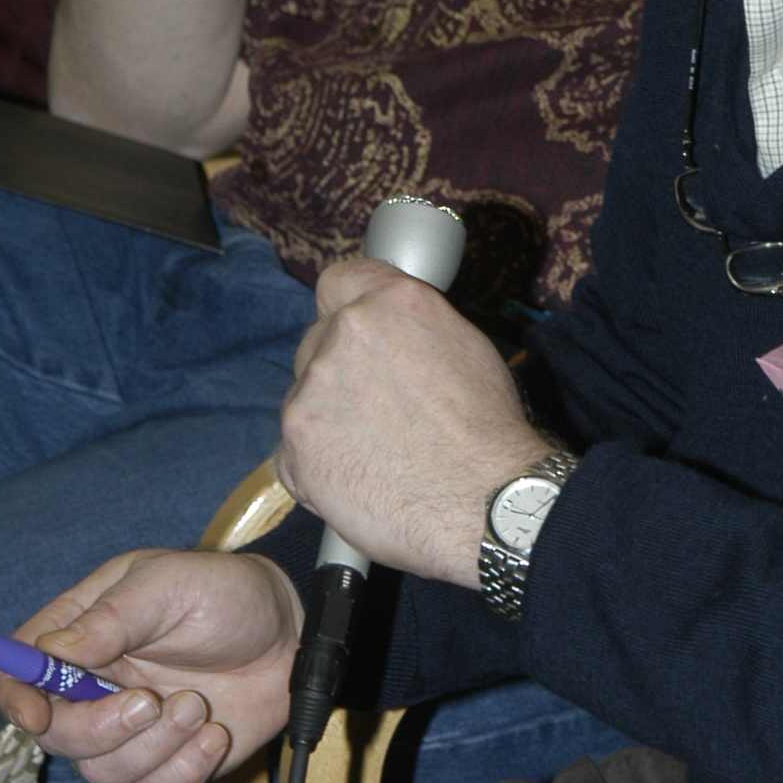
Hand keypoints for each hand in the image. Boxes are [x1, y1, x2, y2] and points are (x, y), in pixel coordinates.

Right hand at [0, 550, 302, 782]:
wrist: (291, 634)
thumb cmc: (227, 594)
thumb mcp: (168, 584)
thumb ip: (110, 617)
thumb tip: (52, 652)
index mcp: (81, 636)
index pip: (20, 675)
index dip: (17, 699)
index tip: (37, 715)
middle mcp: (97, 687)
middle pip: (57, 736)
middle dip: (100, 729)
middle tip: (149, 702)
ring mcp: (131, 729)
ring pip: (103, 772)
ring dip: (153, 747)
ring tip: (197, 706)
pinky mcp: (169, 759)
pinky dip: (182, 771)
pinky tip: (213, 735)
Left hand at [278, 260, 550, 590]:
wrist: (487, 501)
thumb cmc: (490, 432)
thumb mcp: (466, 347)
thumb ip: (414, 328)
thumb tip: (395, 335)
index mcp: (391, 303)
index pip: (339, 282)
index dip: (345, 309)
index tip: (353, 331)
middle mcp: (345, 333)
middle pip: (317, 342)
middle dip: (339, 373)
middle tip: (379, 412)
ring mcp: (313, 388)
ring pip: (304, 397)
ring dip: (328, 420)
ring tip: (378, 454)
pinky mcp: (295, 443)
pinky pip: (292, 451)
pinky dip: (317, 467)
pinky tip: (361, 478)